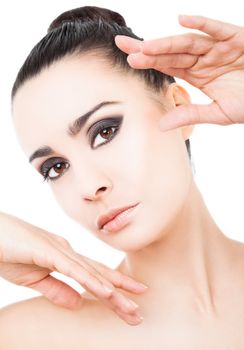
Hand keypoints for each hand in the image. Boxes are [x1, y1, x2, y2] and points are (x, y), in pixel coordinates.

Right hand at [0, 211, 146, 324]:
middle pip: (99, 274)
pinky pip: (73, 270)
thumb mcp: (34, 278)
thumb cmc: (8, 252)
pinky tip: (106, 292)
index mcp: (64, 257)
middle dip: (121, 293)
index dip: (113, 289)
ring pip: (91, 273)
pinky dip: (91, 281)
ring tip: (131, 307)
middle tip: (138, 312)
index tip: (130, 302)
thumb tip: (79, 304)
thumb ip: (57, 289)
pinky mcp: (48, 251)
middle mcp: (67, 252)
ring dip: (112, 291)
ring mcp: (59, 250)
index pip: (93, 275)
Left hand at [115, 15, 243, 130]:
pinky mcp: (236, 40)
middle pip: (171, 51)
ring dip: (167, 43)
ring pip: (189, 43)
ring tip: (146, 47)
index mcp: (197, 74)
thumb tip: (161, 125)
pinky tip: (182, 21)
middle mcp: (204, 58)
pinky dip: (202, 25)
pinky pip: (217, 30)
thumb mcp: (216, 113)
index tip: (127, 60)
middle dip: (148, 49)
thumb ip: (190, 115)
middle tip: (123, 46)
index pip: (167, 65)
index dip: (148, 61)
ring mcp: (219, 48)